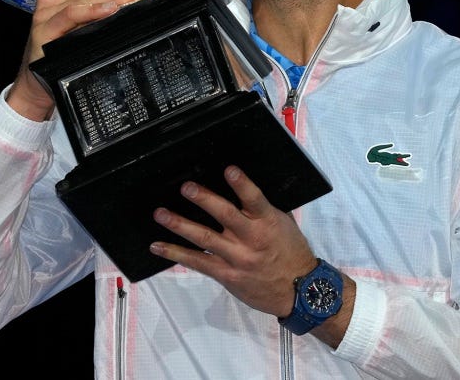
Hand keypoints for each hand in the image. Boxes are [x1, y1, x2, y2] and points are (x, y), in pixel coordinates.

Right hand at [5, 0, 153, 120]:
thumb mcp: (86, 25)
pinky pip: (72, 14)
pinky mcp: (45, 29)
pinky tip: (109, 10)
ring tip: (134, 3)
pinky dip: (92, 10)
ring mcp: (47, 12)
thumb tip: (139, 0)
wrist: (39, 81)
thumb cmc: (65, 51)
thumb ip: (105, 9)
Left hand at [149, 165, 317, 317]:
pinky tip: (159, 246)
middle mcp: (251, 238)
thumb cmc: (292, 252)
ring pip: (205, 239)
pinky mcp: (227, 275)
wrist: (300, 290)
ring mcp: (237, 258)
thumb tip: (243, 188)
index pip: (255, 199)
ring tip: (161, 214)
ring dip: (180, 225)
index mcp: (268, 222)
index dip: (242, 184)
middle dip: (204, 200)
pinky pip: (198, 263)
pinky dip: (177, 254)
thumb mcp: (285, 224)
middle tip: (186, 188)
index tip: (229, 170)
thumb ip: (264, 208)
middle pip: (225, 215)